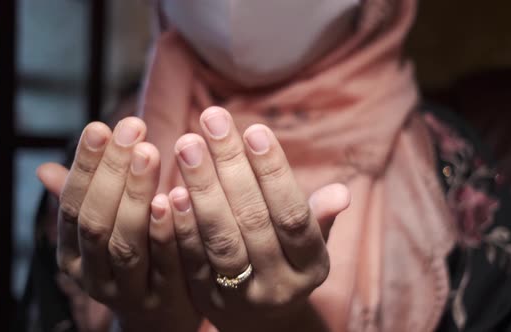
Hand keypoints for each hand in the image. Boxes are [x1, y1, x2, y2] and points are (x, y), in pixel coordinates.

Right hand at [37, 117, 199, 331]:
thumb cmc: (133, 262)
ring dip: (136, 195)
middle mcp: (95, 276)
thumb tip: (44, 169)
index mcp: (73, 255)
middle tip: (132, 129)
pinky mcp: (167, 300)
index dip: (85, 167)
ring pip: (127, 243)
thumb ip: (83, 201)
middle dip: (111, 173)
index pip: (73, 207)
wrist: (161, 321)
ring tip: (149, 153)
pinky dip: (168, 231)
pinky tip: (175, 197)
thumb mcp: (102, 234)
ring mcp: (130, 291)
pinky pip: (167, 264)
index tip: (101, 126)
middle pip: (97, 223)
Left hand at [167, 107, 350, 330]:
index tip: (253, 129)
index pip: (294, 215)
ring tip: (186, 145)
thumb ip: (319, 217)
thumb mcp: (311, 245)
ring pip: (221, 239)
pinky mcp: (207, 299)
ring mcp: (242, 295)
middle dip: (230, 166)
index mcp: (312, 265)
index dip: (274, 172)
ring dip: (202, 189)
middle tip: (210, 119)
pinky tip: (168, 192)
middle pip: (253, 220)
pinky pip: (192, 260)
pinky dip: (181, 225)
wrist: (261, 322)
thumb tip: (342, 193)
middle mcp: (279, 284)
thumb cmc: (288, 262)